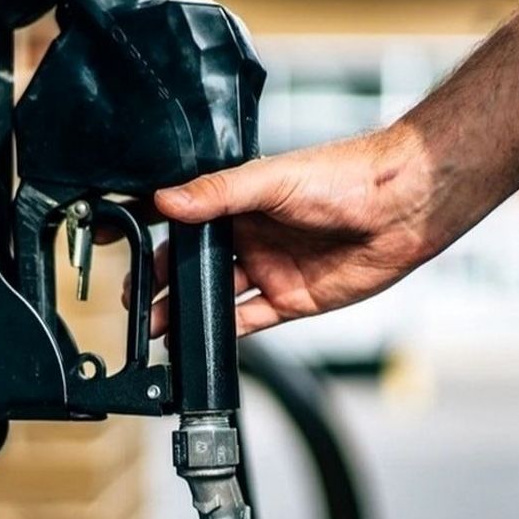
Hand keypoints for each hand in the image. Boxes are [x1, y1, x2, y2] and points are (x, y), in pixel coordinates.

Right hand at [133, 126, 446, 336]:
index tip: (119, 240)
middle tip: (132, 297)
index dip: (150, 228)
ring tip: (153, 325)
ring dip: (185, 310)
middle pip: (194, 263)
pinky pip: (250, 320)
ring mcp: (269, 267)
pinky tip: (200, 340)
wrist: (400, 208)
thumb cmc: (344, 178)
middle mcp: (250, 233)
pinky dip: (224, 332)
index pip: (184, 215)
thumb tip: (166, 201)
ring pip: (216, 295)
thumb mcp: (272, 180)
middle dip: (161, 281)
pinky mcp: (292, 298)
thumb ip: (218, 194)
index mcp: (239, 199)